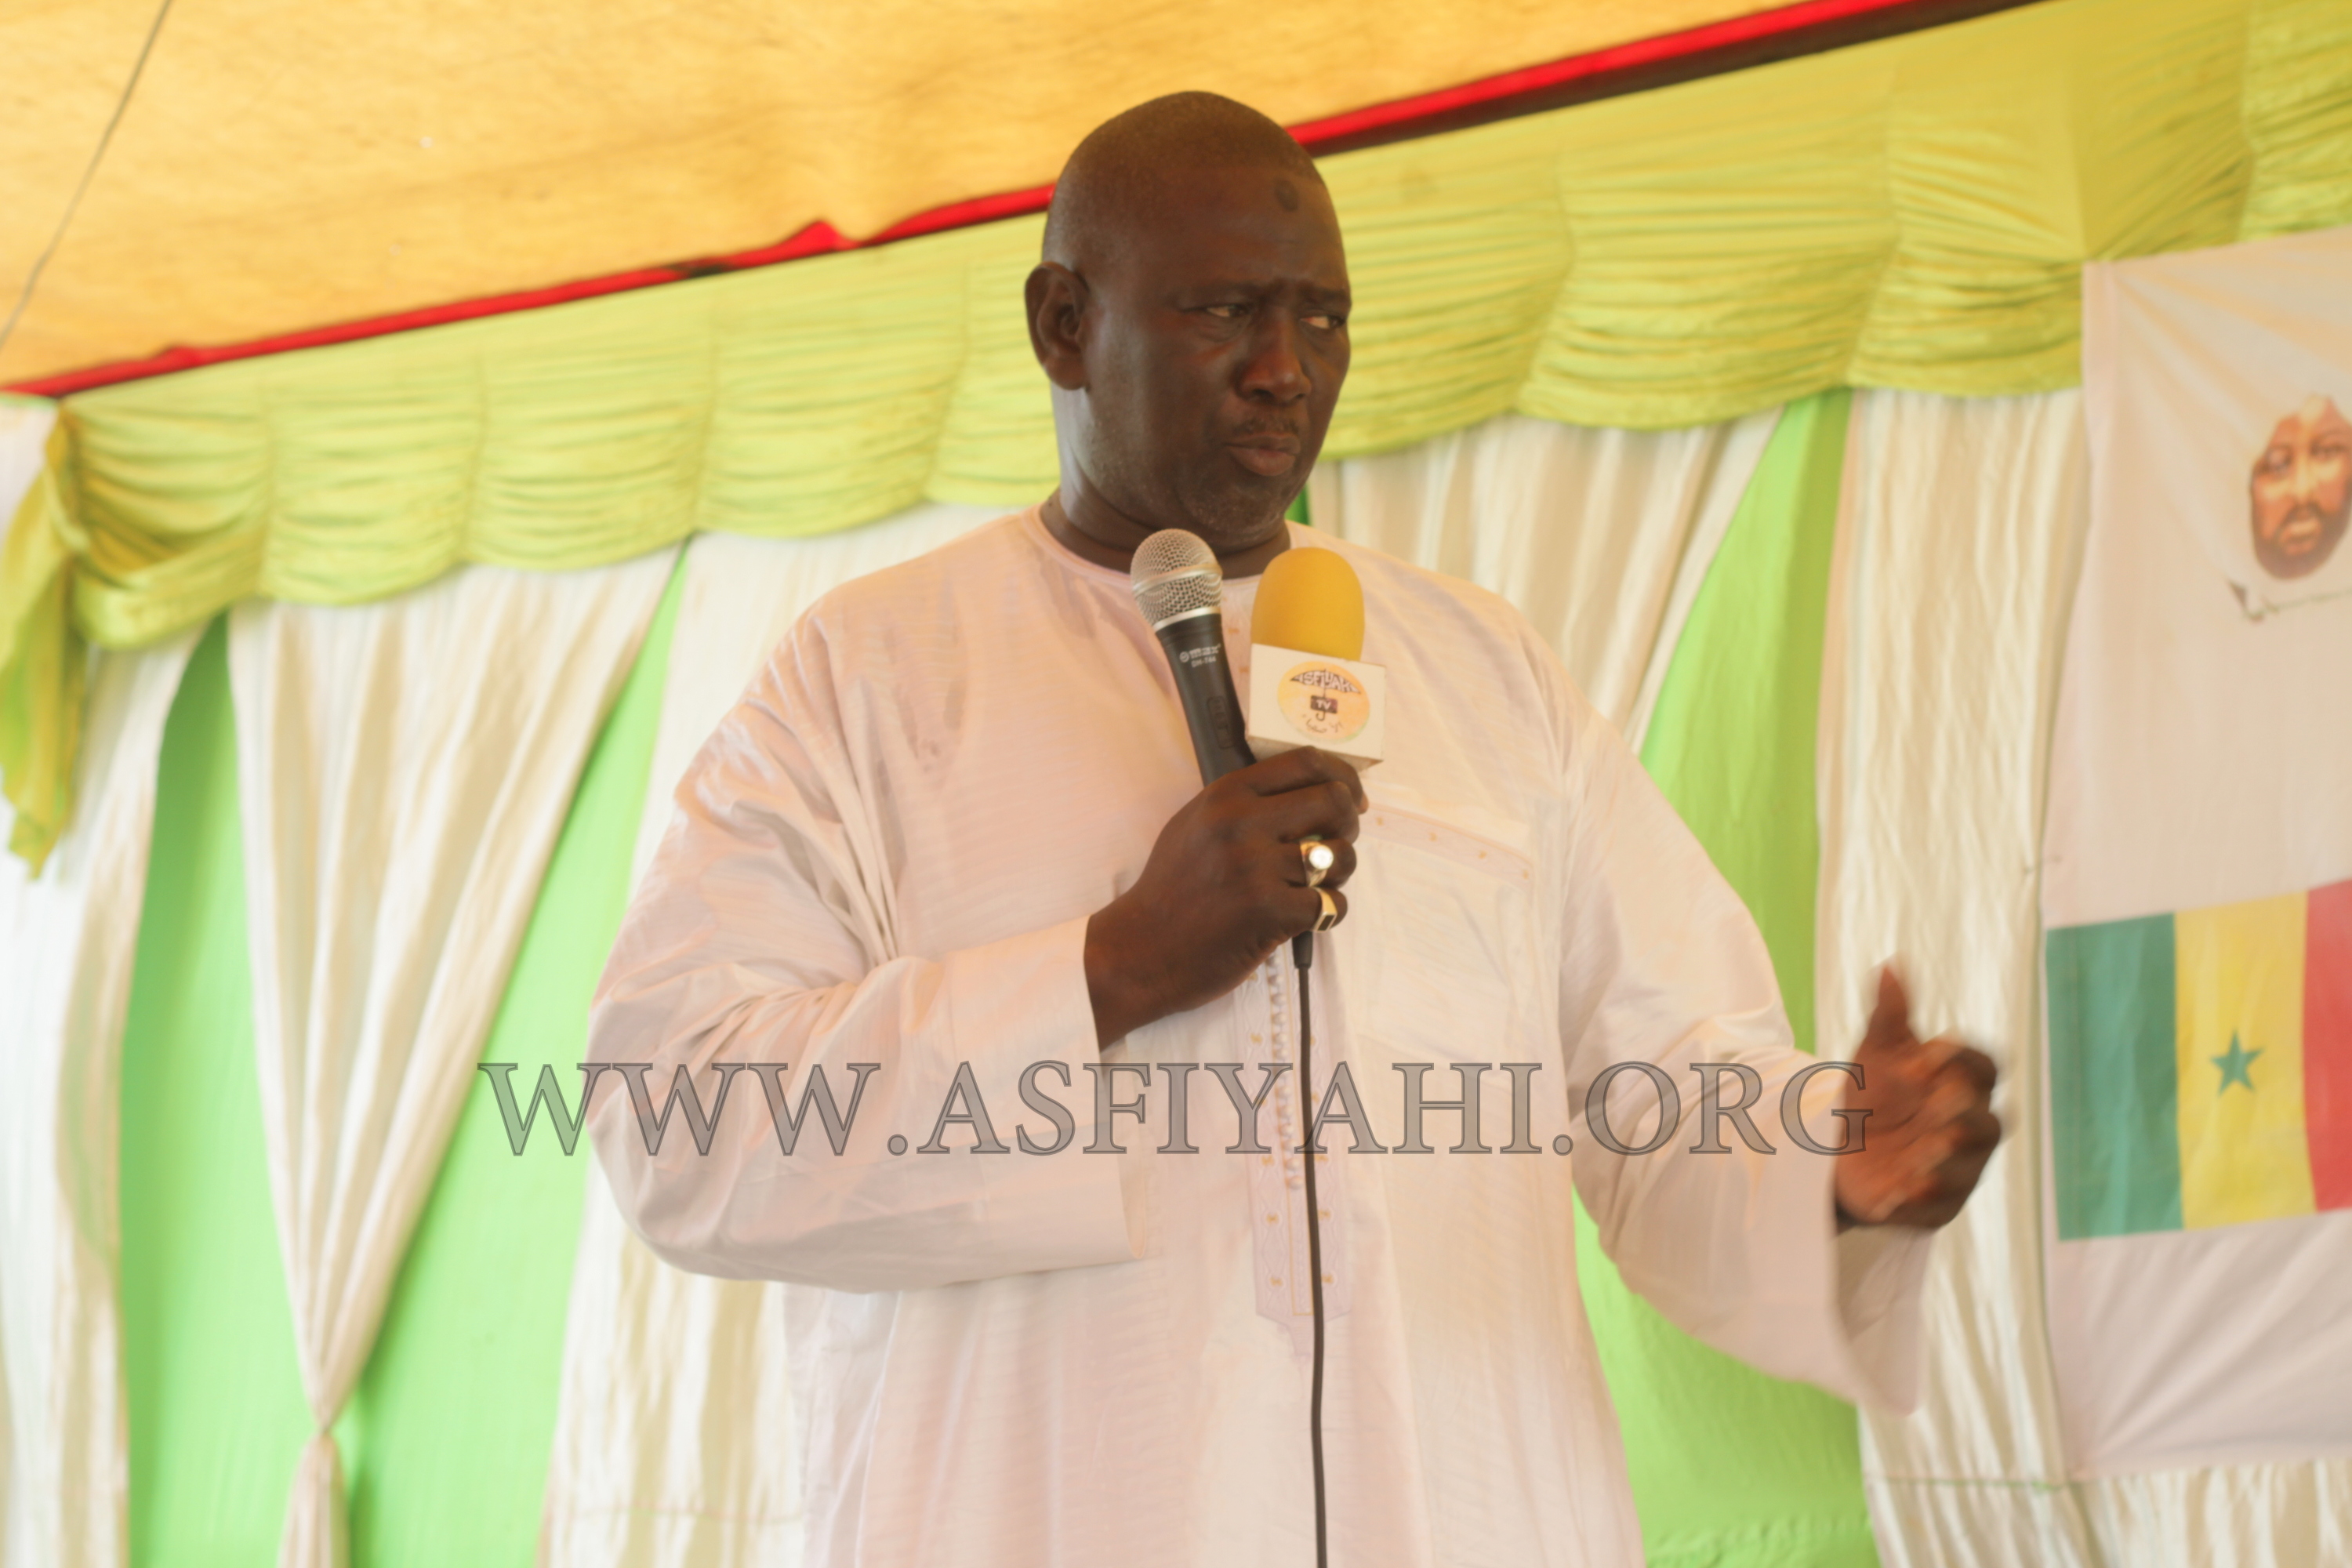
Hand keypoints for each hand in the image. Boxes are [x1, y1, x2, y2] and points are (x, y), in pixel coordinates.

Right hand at [1085, 747, 1363, 1043]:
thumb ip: (1242, 803)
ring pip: (1340, 855)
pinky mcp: (1270, 912)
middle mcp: (1242, 823)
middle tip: (1338, 840)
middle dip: (1349, 822)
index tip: (1352, 796)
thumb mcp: (1194, 824)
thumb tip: (1307, 791)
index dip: (1343, 776)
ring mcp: (1257, 868)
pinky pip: (1332, 903)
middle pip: (1334, 800)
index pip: (1306, 762)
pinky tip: (1304, 915)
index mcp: (1226, 795)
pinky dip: (1327, 911)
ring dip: (1339, 871)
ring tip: (1317, 883)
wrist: (1142, 949)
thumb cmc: (1171, 889)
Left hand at [1831, 967, 2001, 1227]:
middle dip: (1964, 1113)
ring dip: (1947, 1161)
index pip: (1984, 1068)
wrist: (1837, 1150)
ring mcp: (1958, 1170)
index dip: (1961, 1059)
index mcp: (1964, 1085)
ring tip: (1922, 1155)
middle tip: (1937, 1106)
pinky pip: (1936, 1207)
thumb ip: (1889, 1015)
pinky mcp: (1937, 1207)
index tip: (1923, 1054)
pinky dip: (1917, 1200)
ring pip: (1969, 1168)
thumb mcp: (1876, 1054)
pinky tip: (1894, 1193)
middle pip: (1988, 1122)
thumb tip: (1891, 966)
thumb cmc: (1874, 1096)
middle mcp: (1970, 1128)